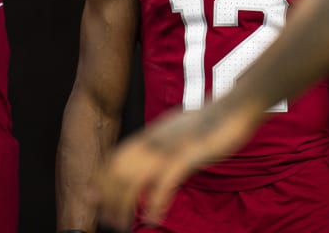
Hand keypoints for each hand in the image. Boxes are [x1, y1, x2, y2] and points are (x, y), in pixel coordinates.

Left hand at [92, 102, 261, 230]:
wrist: (235, 108)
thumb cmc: (212, 123)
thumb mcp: (180, 132)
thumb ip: (164, 145)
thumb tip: (154, 160)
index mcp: (152, 134)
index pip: (117, 156)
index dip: (102, 177)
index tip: (93, 197)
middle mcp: (155, 140)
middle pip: (120, 169)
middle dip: (109, 196)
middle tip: (107, 219)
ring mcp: (170, 148)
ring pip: (135, 178)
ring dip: (124, 204)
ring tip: (121, 224)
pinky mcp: (187, 156)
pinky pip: (164, 183)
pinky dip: (155, 203)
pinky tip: (153, 219)